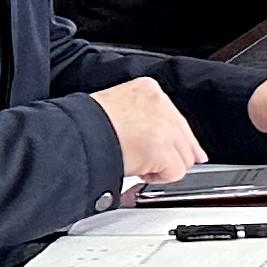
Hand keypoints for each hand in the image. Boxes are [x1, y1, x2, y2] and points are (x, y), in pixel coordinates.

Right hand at [88, 75, 202, 183]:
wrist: (74, 134)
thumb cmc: (86, 124)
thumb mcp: (116, 106)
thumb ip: (141, 115)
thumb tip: (153, 135)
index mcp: (148, 89)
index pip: (176, 117)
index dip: (178, 138)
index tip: (191, 150)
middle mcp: (160, 105)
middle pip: (185, 138)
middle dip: (175, 154)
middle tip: (155, 165)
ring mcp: (164, 127)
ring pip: (184, 156)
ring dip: (164, 166)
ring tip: (139, 165)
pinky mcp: (162, 149)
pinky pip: (176, 172)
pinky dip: (159, 177)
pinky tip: (140, 171)